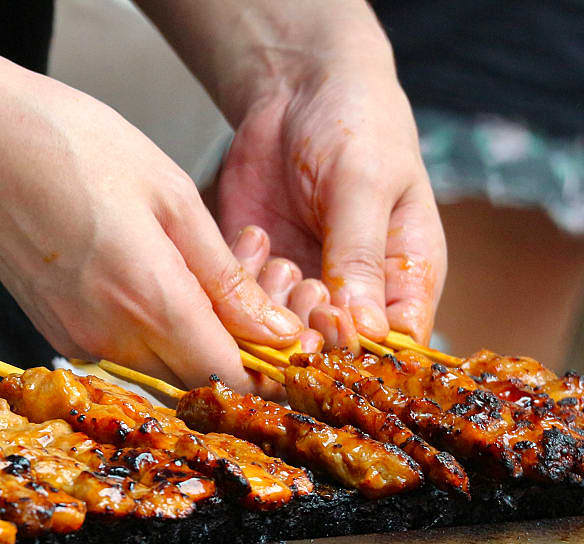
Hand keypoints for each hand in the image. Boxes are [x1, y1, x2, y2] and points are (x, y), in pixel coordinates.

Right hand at [0, 67, 303, 391]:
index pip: (226, 380)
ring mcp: (75, 337)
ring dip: (188, 338)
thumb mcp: (171, 195)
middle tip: (247, 291)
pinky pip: (118, 351)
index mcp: (150, 301)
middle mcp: (110, 336)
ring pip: (156, 368)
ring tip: (196, 269)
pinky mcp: (52, 329)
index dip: (262, 372)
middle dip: (230, 352)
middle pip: (192, 382)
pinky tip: (149, 274)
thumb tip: (274, 332)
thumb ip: (226, 275)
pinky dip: (146, 330)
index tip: (281, 340)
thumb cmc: (73, 147)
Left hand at [209, 66, 446, 347]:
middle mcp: (355, 293)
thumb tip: (363, 331)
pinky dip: (241, 282)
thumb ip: (360, 255)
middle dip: (308, 333)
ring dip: (271, 308)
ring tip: (278, 255)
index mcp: (404, 277)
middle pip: (333, 351)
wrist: (297, 89)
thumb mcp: (364, 184)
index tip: (333, 331)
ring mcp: (304, 285)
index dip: (363, 351)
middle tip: (295, 292)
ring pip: (282, 335)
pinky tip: (254, 237)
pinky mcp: (259, 273)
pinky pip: (242, 303)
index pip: (395, 345)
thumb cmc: (356, 125)